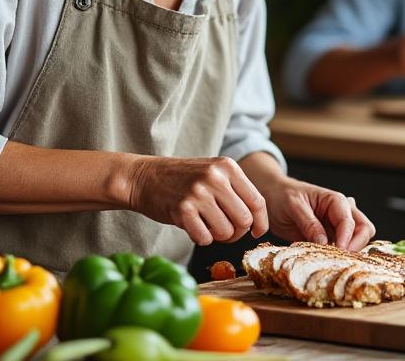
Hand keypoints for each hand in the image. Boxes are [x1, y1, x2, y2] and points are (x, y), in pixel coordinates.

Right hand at [126, 156, 268, 245]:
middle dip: (237, 232)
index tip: (256, 233)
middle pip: (244, 220)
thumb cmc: (182, 180)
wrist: (143, 177)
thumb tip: (258, 223)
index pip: (257, 201)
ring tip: (206, 226)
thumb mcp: (212, 174)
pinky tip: (193, 227)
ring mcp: (199, 192)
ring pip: (226, 232)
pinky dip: (201, 238)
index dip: (260, 222)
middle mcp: (216, 178)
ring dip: (218, 236)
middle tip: (224, 231)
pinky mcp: (183, 209)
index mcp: (228, 167)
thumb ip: (235, 192)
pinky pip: (205, 238)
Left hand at [258, 176, 375, 250]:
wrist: (273, 197)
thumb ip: (309, 223)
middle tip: (341, 259)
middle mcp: (342, 213)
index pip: (349, 221)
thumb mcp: (294, 206)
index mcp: (336, 201)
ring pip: (358, 239)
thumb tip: (324, 242)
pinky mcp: (330, 238)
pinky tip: (328, 261)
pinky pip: (342, 248)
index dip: (346, 238)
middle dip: (356, 245)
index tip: (338, 251)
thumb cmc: (283, 196)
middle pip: (363, 229)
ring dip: (350, 251)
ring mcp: (337, 226)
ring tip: (334, 261)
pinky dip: (339, 255)